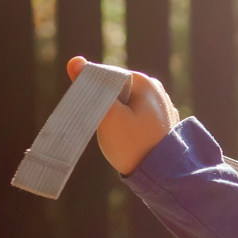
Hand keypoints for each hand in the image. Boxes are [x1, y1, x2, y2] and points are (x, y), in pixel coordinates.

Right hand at [67, 56, 180, 174]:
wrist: (163, 177)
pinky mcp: (162, 125)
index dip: (95, 93)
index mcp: (146, 82)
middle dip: (107, 107)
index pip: (107, 77)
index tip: (97, 113)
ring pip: (125, 107)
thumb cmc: (133, 145)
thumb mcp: (108, 115)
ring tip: (121, 137)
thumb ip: (91, 87)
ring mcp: (162, 108)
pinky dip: (128, 127)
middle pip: (116, 92)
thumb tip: (75, 61)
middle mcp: (157, 91)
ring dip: (116, 119)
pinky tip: (129, 141)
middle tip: (110, 128)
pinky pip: (136, 119)